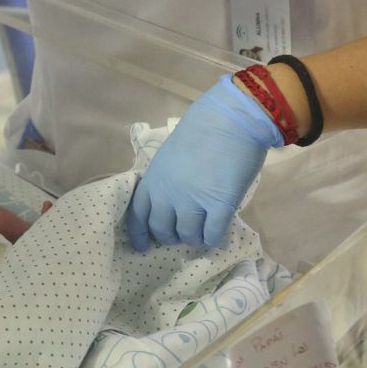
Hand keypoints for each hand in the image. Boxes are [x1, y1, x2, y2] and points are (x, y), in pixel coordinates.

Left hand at [126, 74, 281, 250]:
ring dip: (195, 239)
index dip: (140, 234)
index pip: (138, 215)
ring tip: (203, 234)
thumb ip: (166, 180)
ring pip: (189, 236)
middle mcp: (168, 195)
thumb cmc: (201, 132)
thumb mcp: (169, 156)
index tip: (143, 247)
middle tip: (181, 236)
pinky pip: (213, 235)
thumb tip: (172, 200)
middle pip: (162, 230)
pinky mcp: (219, 206)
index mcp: (153, 180)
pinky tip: (219, 236)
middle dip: (171, 238)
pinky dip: (215, 239)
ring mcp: (193, 202)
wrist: (229, 120)